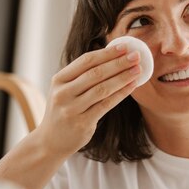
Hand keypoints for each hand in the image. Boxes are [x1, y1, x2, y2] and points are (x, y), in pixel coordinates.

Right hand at [35, 43, 141, 157]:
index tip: (124, 47)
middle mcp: (63, 93)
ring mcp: (72, 109)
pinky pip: (106, 105)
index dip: (106, 53)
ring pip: (102, 89)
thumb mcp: (65, 90)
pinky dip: (120, 94)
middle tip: (136, 56)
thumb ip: (82, 76)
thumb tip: (112, 57)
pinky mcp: (82, 123)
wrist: (50, 141)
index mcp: (59, 80)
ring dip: (122, 78)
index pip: (85, 61)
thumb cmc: (63, 110)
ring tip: (137, 70)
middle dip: (118, 63)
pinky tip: (131, 86)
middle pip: (96, 73)